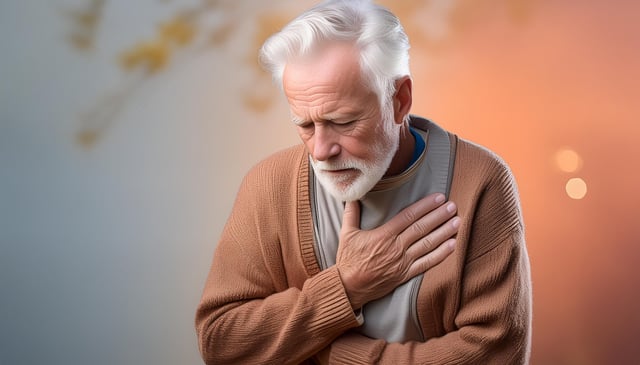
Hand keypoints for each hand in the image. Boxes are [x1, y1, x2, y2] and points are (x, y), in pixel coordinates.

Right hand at [336, 193, 458, 308]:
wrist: (348, 287)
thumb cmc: (347, 260)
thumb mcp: (346, 233)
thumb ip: (351, 213)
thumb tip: (353, 194)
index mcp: (383, 235)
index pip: (408, 216)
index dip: (425, 206)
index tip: (438, 197)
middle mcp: (396, 248)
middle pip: (422, 228)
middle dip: (439, 216)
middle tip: (452, 205)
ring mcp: (402, 262)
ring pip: (428, 244)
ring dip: (444, 232)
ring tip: (457, 221)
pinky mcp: (405, 275)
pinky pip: (427, 264)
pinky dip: (441, 254)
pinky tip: (452, 245)